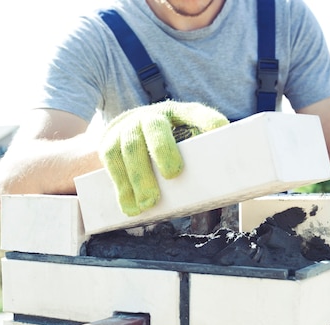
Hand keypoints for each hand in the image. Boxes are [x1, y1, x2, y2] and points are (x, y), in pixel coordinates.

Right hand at [99, 100, 228, 215]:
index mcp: (175, 114)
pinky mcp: (108, 143)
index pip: (194, 112)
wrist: (122, 129)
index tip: (220, 129)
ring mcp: (127, 128)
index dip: (206, 118)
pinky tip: (130, 207)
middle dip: (163, 149)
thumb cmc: (162, 143)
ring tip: (148, 204)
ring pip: (131, 148)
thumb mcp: (180, 139)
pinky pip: (112, 163)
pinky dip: (122, 187)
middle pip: (155, 128)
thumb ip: (197, 154)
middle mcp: (150, 116)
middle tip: (173, 174)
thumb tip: (221, 186)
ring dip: (139, 177)